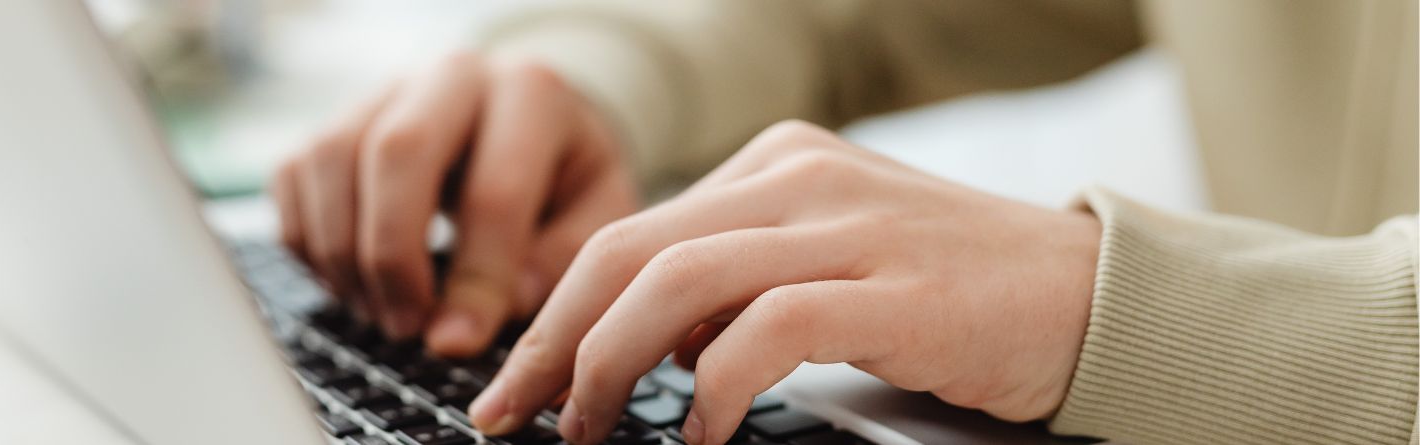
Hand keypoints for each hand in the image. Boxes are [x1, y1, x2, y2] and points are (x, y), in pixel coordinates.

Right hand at [272, 50, 639, 355]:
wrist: (527, 123)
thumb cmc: (564, 179)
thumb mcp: (594, 215)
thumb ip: (556, 262)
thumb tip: (482, 313)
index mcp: (533, 93)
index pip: (494, 191)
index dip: (474, 280)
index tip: (458, 343)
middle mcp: (453, 75)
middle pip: (396, 152)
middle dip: (393, 257)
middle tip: (406, 328)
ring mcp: (385, 89)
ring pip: (331, 159)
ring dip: (344, 254)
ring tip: (381, 314)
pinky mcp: (334, 117)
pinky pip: (293, 176)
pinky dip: (309, 242)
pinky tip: (352, 283)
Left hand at [468, 120, 1102, 443]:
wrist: (1089, 293)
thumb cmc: (950, 290)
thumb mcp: (827, 260)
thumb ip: (738, 284)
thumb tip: (642, 345)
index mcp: (775, 164)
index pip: (630, 233)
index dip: (557, 314)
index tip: (518, 383)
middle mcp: (800, 178)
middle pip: (631, 252)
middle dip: (556, 342)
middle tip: (517, 413)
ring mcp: (850, 226)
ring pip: (680, 282)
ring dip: (612, 365)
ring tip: (592, 429)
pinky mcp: (897, 288)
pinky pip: (770, 329)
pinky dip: (713, 386)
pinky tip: (698, 434)